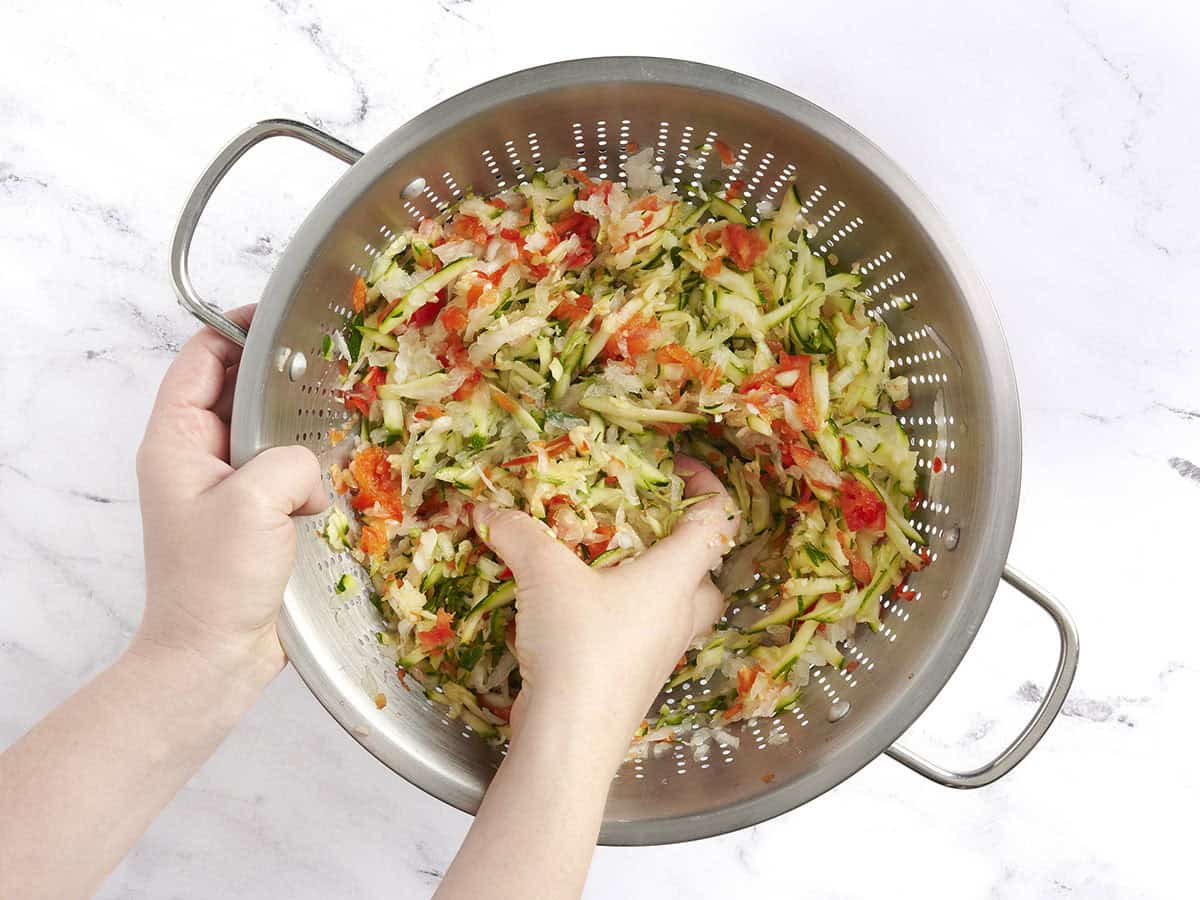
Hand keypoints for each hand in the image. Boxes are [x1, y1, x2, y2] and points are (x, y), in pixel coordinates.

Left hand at [133, 306, 325, 685]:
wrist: (213, 657)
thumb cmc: (215, 582)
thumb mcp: (253, 505)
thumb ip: (290, 461)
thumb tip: (310, 475)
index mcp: (176, 443)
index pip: (200, 359)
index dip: (236, 328)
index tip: (282, 314)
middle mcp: (197, 457)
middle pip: (237, 391)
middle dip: (279, 378)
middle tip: (328, 364)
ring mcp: (226, 488)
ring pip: (267, 433)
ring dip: (299, 430)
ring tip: (337, 420)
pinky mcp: (253, 517)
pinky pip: (285, 473)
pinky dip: (308, 474)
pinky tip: (328, 487)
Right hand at [472, 455, 739, 750]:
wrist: (572, 739)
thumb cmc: (580, 647)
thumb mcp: (545, 575)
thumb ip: (519, 534)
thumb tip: (487, 510)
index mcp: (676, 579)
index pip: (717, 522)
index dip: (709, 487)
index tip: (682, 468)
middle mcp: (679, 616)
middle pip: (708, 574)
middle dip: (687, 545)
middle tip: (650, 525)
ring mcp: (662, 654)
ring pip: (679, 609)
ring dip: (658, 584)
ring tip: (614, 564)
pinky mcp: (636, 681)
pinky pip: (646, 637)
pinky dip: (627, 617)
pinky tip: (587, 611)